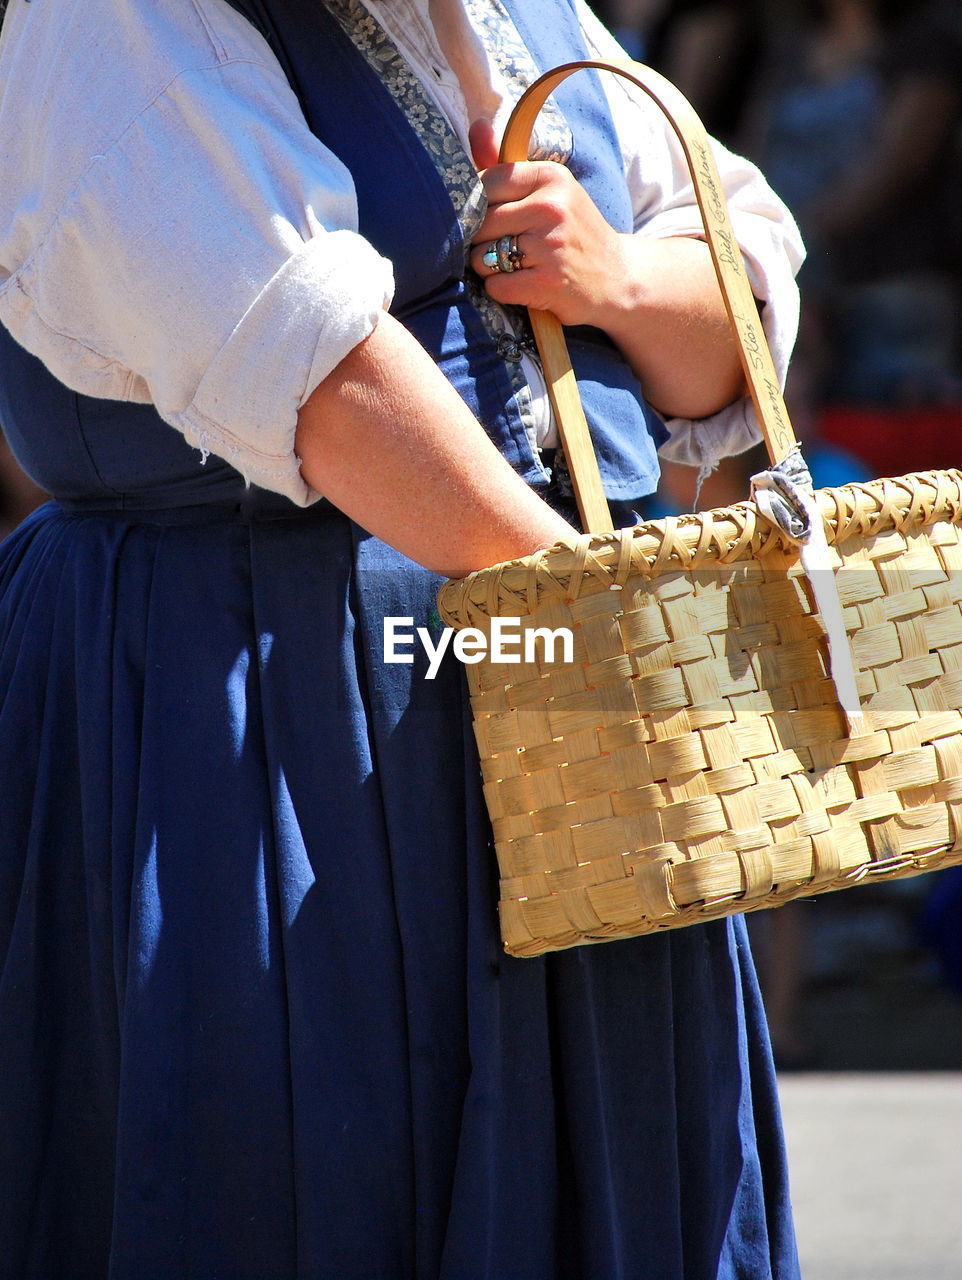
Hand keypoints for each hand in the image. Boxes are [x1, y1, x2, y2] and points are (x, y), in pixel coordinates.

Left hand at [468, 119, 631, 328]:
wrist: (618, 277)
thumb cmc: (574, 232)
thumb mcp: (551, 191)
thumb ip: (508, 166)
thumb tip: (476, 126)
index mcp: (551, 177)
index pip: (486, 185)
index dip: (479, 207)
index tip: (499, 219)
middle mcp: (551, 207)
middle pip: (480, 224)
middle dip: (484, 241)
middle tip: (510, 248)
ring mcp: (549, 246)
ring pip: (482, 258)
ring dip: (491, 268)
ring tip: (520, 266)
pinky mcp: (547, 282)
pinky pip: (496, 286)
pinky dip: (503, 291)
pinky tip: (525, 285)